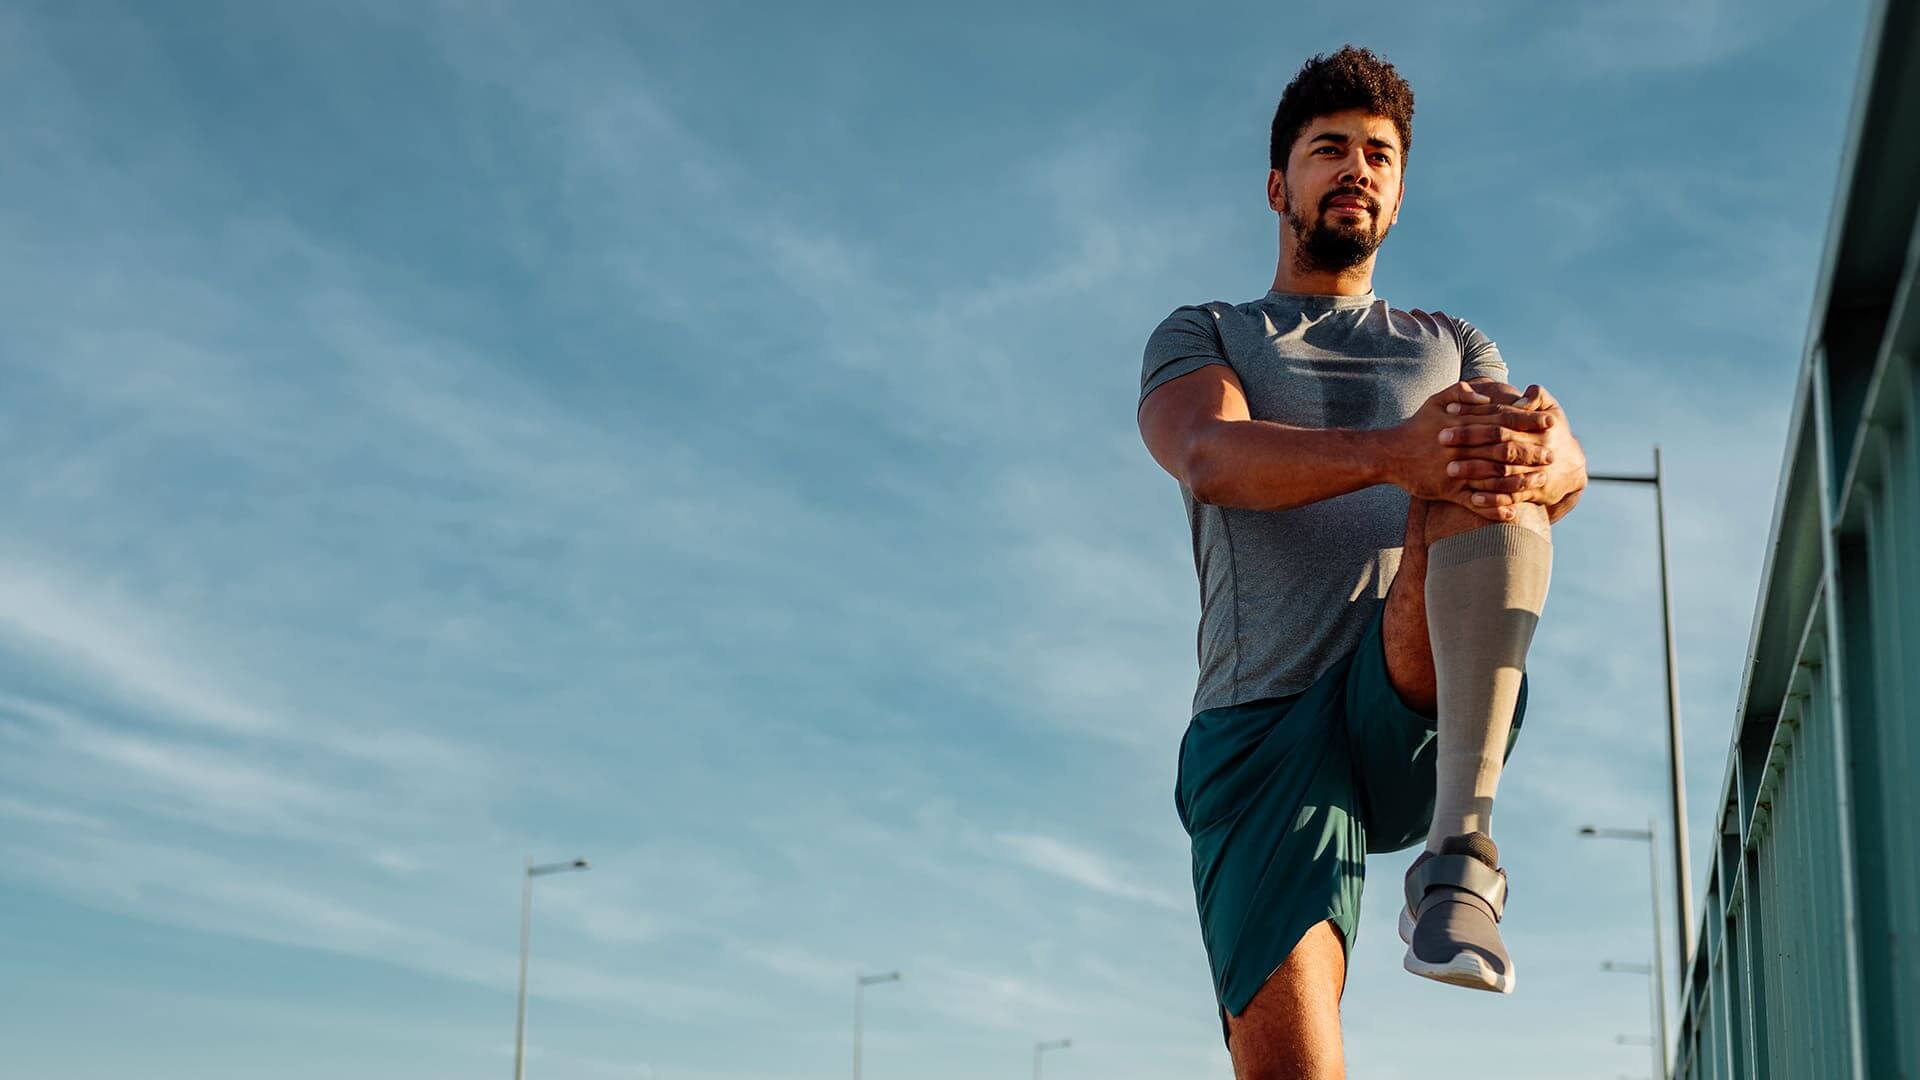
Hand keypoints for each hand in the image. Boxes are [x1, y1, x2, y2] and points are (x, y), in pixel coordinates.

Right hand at [1384, 381, 1550, 520]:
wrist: (1389, 455)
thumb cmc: (1416, 427)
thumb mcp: (1435, 401)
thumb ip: (1460, 393)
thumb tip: (1486, 396)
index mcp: (1462, 423)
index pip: (1502, 419)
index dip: (1528, 420)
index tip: (1549, 421)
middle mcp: (1462, 446)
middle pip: (1503, 447)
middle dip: (1530, 450)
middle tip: (1553, 453)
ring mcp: (1456, 470)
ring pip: (1494, 475)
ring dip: (1519, 479)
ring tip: (1541, 480)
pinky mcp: (1449, 491)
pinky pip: (1475, 501)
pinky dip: (1494, 507)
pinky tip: (1514, 512)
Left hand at [1446, 382, 1586, 517]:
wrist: (1570, 469)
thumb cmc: (1551, 433)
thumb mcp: (1552, 410)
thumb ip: (1538, 396)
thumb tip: (1522, 396)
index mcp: (1539, 426)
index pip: (1501, 416)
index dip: (1475, 412)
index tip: (1448, 411)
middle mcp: (1538, 448)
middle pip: (1499, 442)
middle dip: (1470, 439)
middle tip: (1441, 437)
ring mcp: (1536, 472)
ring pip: (1503, 472)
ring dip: (1476, 470)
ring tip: (1449, 469)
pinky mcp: (1533, 493)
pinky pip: (1511, 497)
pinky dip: (1493, 499)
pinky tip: (1472, 498)